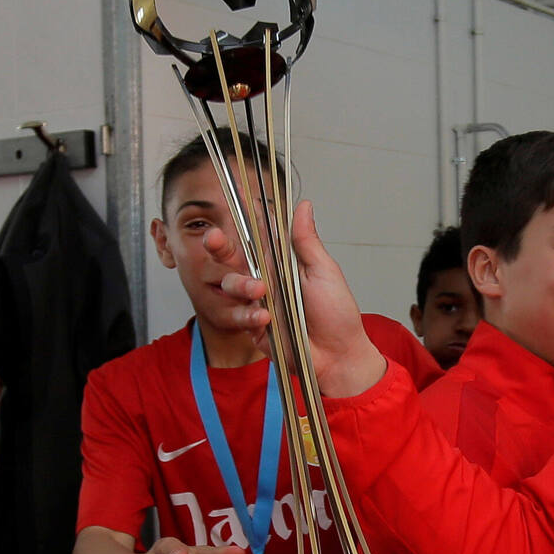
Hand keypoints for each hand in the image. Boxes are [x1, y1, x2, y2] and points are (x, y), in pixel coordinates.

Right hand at [215, 201, 386, 397]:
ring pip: (232, 285)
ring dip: (241, 285)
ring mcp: (258, 303)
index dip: (245, 218)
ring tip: (261, 291)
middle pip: (233, 257)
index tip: (234, 198)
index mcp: (282, 262)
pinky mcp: (254, 328)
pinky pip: (240, 316)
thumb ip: (305, 241)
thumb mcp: (323, 271)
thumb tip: (302, 205)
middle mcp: (266, 279)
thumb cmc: (336, 313)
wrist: (339, 355)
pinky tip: (265, 317)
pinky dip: (250, 315)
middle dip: (219, 245)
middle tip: (214, 237)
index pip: (258, 235)